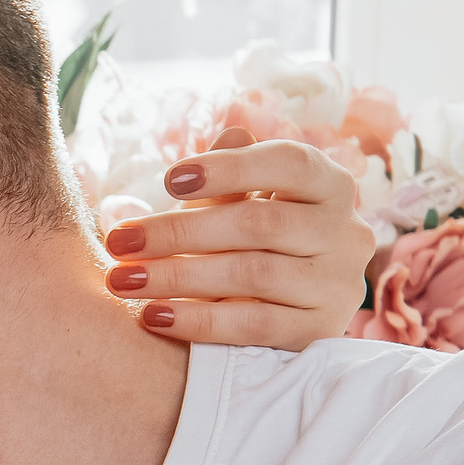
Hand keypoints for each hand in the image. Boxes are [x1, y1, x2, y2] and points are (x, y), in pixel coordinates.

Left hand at [101, 130, 372, 347]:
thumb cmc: (254, 244)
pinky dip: (197, 320)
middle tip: (118, 241)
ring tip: (121, 280)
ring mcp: (336, 284)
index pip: (289, 163)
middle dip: (180, 231)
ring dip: (177, 277)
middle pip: (260, 223)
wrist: (284, 315)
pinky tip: (152, 315)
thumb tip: (230, 135)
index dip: (229, 168)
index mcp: (330, 186)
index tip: (168, 180)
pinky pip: (252, 325)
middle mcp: (345, 232)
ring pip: (252, 275)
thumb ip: (235, 175)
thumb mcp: (243, 204)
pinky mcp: (318, 330)